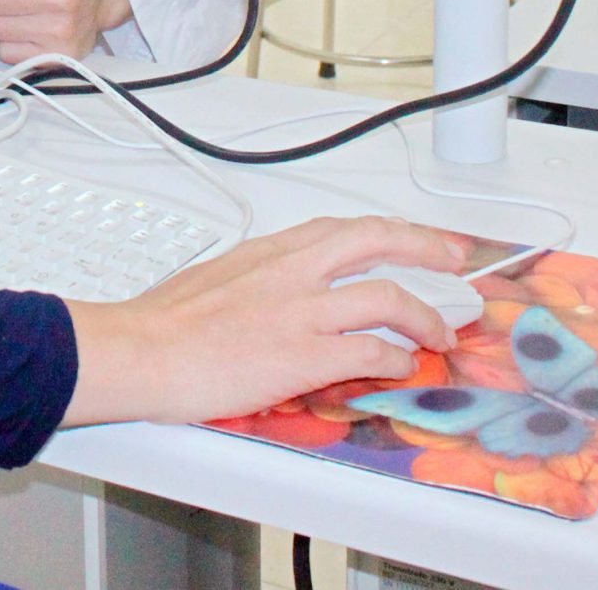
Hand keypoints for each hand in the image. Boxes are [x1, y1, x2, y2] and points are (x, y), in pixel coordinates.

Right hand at [62, 216, 470, 426]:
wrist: (141, 351)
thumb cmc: (159, 325)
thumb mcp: (210, 281)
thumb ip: (250, 282)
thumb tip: (262, 298)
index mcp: (268, 252)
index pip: (341, 229)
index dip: (386, 232)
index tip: (412, 238)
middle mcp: (291, 271)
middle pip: (376, 240)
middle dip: (426, 247)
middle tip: (456, 259)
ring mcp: (301, 311)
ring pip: (388, 297)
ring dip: (425, 316)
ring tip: (441, 334)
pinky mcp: (304, 354)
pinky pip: (371, 350)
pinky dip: (397, 358)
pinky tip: (404, 367)